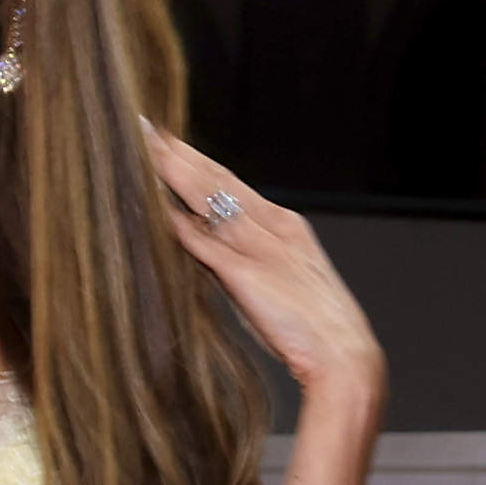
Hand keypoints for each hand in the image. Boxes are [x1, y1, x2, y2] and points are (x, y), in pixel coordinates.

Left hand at [154, 128, 386, 413]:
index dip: (197, 160)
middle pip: (214, 178)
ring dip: (170, 169)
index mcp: (285, 227)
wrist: (345, 357)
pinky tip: (149, 201)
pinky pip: (199, 238)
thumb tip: (209, 251)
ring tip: (139, 146)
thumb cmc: (319, 332)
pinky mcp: (243, 273)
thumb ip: (249, 264)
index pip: (229, 182)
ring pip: (206, 196)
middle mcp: (270, 227)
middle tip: (143, 127)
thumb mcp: (284, 286)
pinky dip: (172, 217)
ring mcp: (257, 247)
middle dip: (177, 152)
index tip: (169, 142)